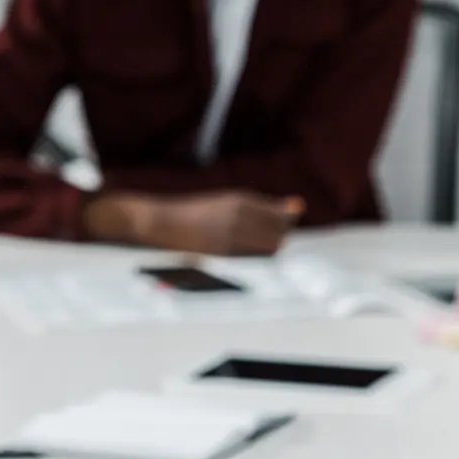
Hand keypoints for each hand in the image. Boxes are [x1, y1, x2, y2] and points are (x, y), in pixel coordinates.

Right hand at [84, 190, 304, 254]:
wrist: (162, 221)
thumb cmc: (197, 212)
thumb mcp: (228, 202)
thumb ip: (261, 207)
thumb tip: (297, 207)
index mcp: (240, 200)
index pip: (280, 215)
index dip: (285, 224)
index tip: (279, 228)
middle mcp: (239, 214)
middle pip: (279, 233)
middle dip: (278, 238)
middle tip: (263, 241)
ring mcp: (230, 234)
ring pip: (268, 247)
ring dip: (268, 250)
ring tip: (251, 248)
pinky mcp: (221, 252)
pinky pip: (251, 258)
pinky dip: (254, 258)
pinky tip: (243, 256)